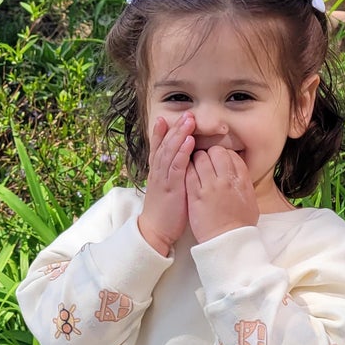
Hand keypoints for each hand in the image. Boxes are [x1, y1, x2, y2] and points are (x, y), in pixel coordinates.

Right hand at [138, 113, 193, 256]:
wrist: (155, 231)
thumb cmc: (164, 211)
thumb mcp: (166, 189)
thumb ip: (172, 174)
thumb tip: (181, 163)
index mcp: (157, 172)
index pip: (157, 147)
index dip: (160, 132)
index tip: (164, 118)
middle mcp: (158, 171)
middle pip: (164, 144)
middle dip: (175, 128)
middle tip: (186, 113)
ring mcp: (163, 178)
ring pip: (169, 151)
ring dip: (179, 134)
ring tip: (189, 121)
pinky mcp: (170, 187)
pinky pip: (176, 165)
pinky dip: (182, 152)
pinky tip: (189, 141)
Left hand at [187, 145, 260, 242]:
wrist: (227, 242)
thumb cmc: (240, 224)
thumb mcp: (250, 200)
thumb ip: (244, 182)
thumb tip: (238, 171)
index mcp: (242, 180)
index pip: (231, 155)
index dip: (223, 154)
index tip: (218, 160)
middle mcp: (227, 180)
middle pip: (216, 152)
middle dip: (209, 153)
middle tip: (205, 161)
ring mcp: (210, 186)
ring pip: (200, 158)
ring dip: (196, 159)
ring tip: (194, 167)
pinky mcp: (195, 194)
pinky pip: (189, 172)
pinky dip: (187, 169)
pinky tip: (187, 174)